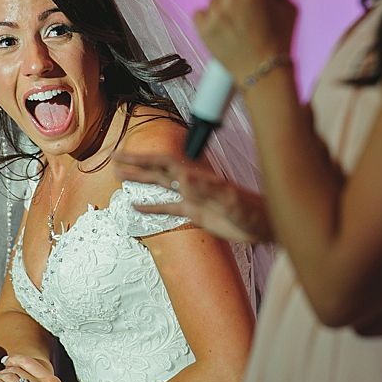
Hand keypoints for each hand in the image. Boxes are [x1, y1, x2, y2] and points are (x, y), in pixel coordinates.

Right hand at [114, 151, 272, 243]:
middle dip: (137, 164)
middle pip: (159, 170)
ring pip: (161, 186)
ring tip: (120, 175)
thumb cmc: (255, 211)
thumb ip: (209, 189)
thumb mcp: (232, 200)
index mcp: (200, 178)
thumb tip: (184, 178)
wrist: (266, 225)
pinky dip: (152, 208)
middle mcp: (193, 184)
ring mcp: (194, 198)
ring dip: (142, 180)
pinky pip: (170, 208)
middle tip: (114, 158)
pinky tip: (136, 207)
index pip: (166, 163)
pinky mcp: (197, 213)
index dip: (144, 159)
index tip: (125, 155)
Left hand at [195, 0, 297, 80]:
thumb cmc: (280, 41)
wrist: (263, 72)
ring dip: (222, 8)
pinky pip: (199, 12)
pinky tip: (222, 29)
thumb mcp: (288, 8)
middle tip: (244, 11)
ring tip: (235, 25)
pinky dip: (208, 19)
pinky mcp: (203, 29)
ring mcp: (215, 14)